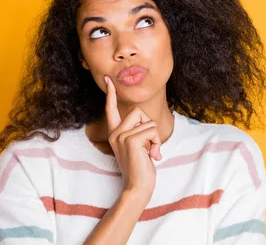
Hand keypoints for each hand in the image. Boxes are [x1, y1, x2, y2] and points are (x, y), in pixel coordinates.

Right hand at [104, 76, 161, 199]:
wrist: (138, 186)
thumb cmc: (141, 168)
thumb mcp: (139, 147)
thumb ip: (140, 133)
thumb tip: (151, 127)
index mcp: (115, 133)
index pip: (111, 109)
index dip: (111, 94)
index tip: (108, 80)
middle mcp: (115, 133)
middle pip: (139, 111)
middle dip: (151, 127)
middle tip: (150, 146)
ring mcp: (121, 136)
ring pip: (148, 122)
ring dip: (156, 137)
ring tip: (150, 153)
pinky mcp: (130, 140)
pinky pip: (152, 130)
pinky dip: (156, 142)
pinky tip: (152, 155)